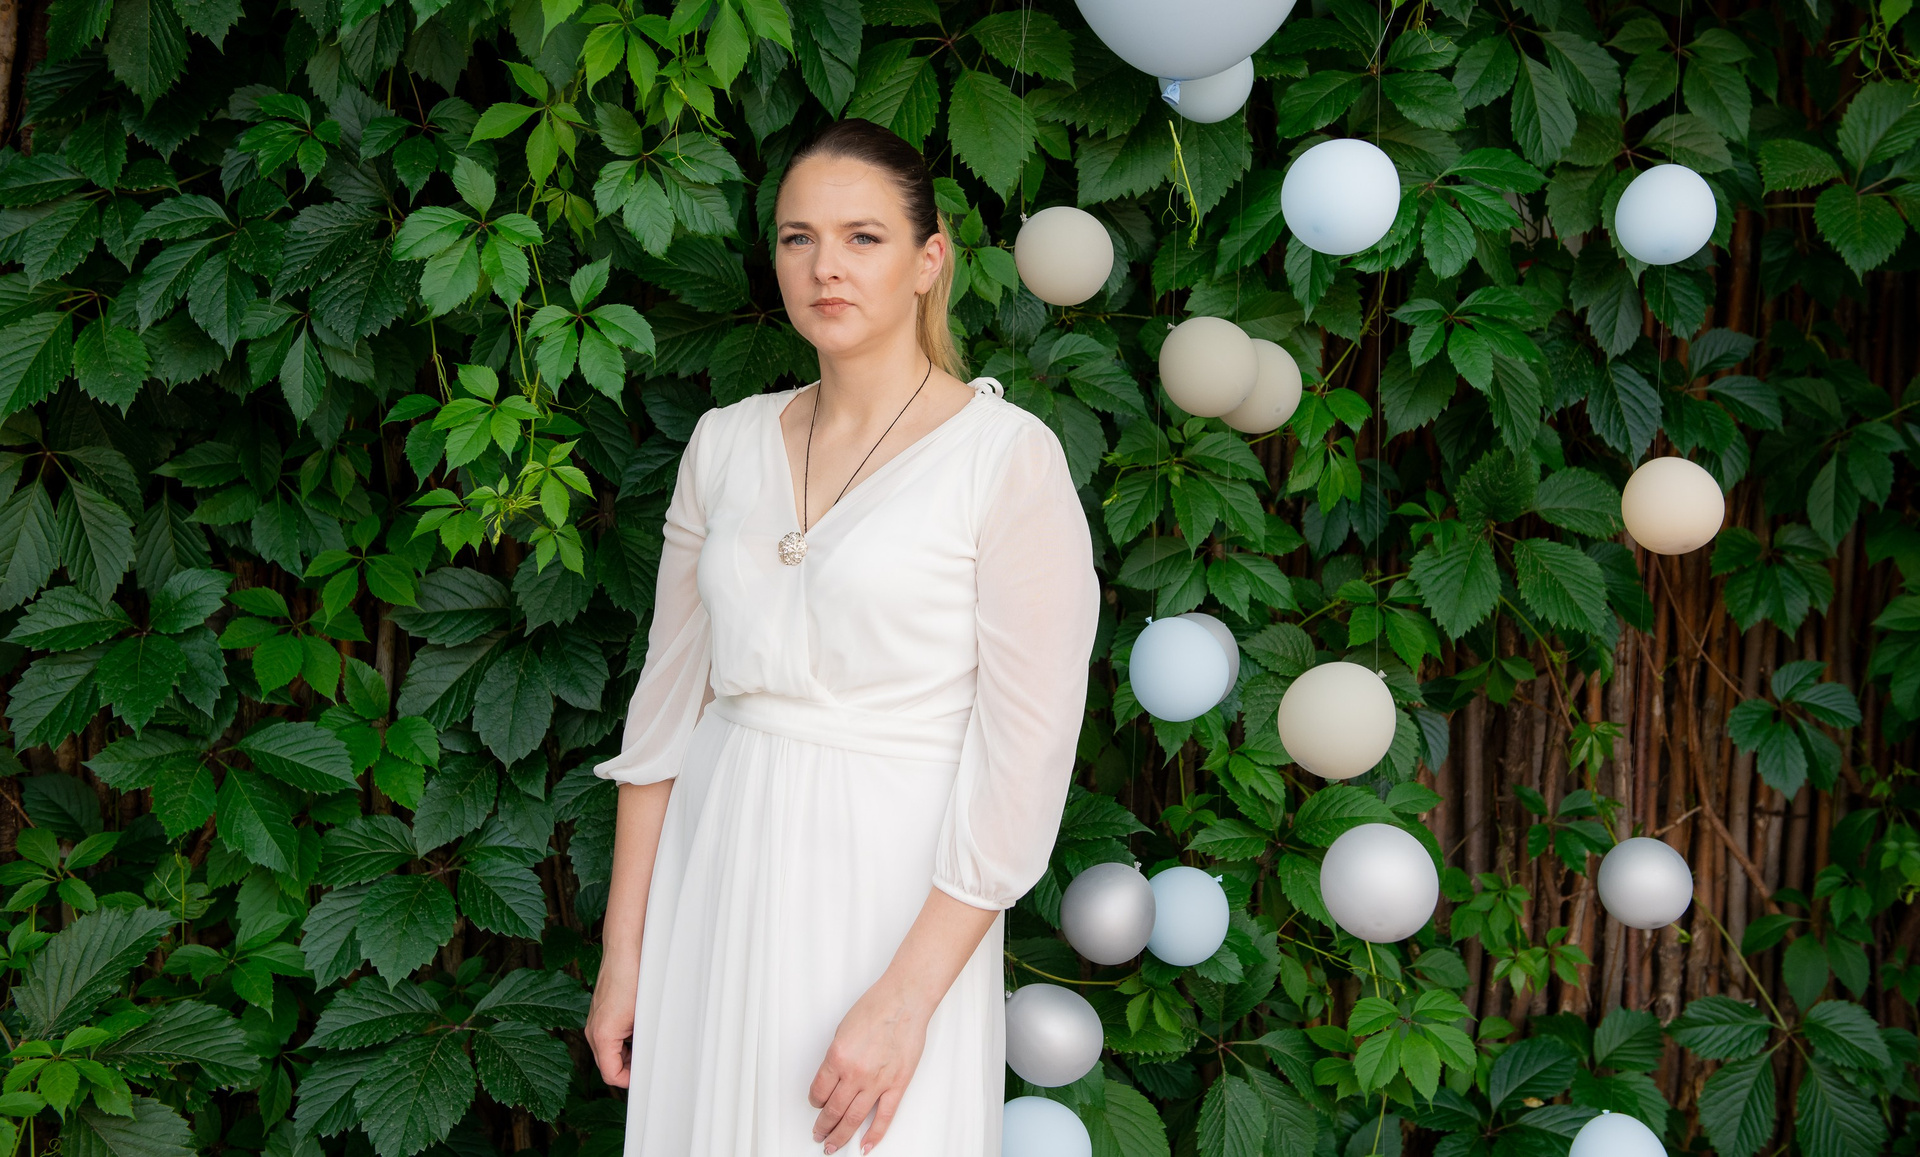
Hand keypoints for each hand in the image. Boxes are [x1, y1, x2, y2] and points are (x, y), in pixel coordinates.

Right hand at [584, 962, 638, 1088]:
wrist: (624, 949)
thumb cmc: (632, 977)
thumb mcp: (642, 1016)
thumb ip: (642, 1042)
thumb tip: (650, 1059)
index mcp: (601, 1036)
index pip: (611, 1075)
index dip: (629, 1081)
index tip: (645, 1077)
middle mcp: (593, 1030)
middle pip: (609, 1065)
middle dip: (630, 1067)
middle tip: (650, 1061)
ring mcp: (595, 1020)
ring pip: (610, 1051)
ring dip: (628, 1052)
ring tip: (648, 1042)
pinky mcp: (600, 1012)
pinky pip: (610, 1035)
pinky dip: (625, 1038)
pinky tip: (641, 1028)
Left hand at [807, 979, 931, 1153]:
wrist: (904, 1000)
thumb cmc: (876, 1007)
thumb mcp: (843, 1031)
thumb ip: (837, 1058)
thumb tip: (833, 1078)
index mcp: (837, 1057)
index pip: (819, 1091)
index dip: (815, 1101)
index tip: (816, 1104)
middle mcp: (855, 1073)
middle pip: (833, 1110)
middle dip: (823, 1126)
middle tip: (819, 1135)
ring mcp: (877, 1081)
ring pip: (853, 1118)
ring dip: (840, 1135)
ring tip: (833, 1145)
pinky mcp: (897, 1085)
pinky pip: (883, 1117)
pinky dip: (873, 1135)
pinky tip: (865, 1145)